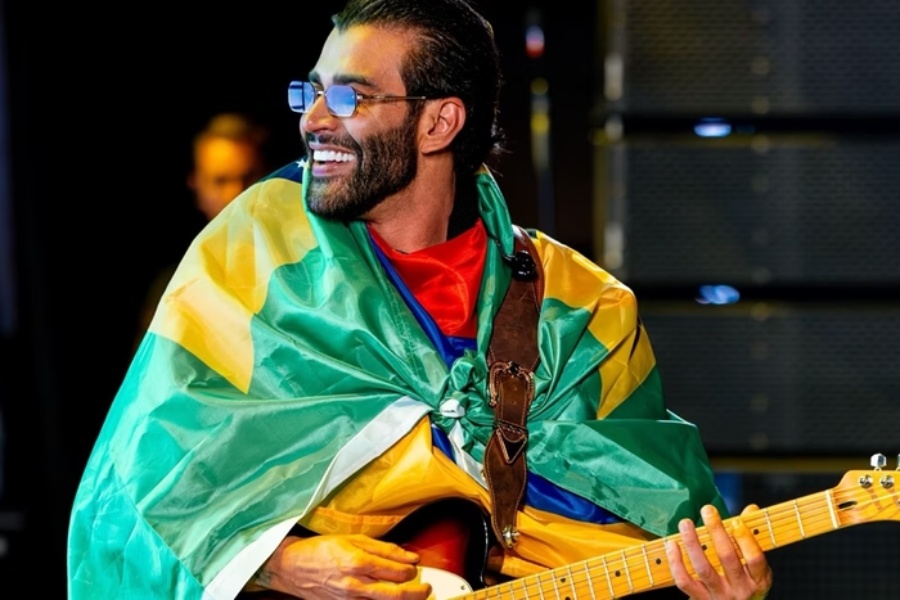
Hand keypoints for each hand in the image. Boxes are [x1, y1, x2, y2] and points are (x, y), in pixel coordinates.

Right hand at [250, 533, 431, 599]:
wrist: (292, 568)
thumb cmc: (320, 549)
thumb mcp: (351, 539)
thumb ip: (383, 548)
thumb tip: (409, 555)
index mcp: (358, 562)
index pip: (397, 571)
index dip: (412, 570)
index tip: (415, 566)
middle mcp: (356, 584)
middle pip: (396, 595)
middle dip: (416, 593)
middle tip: (426, 588)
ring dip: (402, 599)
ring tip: (412, 594)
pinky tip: (388, 596)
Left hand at [665, 504, 772, 599]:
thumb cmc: (745, 585)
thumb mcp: (756, 568)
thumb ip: (752, 538)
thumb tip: (750, 510)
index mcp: (758, 580)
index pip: (755, 559)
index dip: (745, 538)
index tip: (734, 520)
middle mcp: (740, 589)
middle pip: (727, 558)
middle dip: (716, 531)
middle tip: (707, 510)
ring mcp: (719, 595)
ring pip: (703, 568)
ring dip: (692, 543)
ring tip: (686, 523)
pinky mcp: (700, 599)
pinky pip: (684, 581)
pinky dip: (676, 562)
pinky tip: (672, 544)